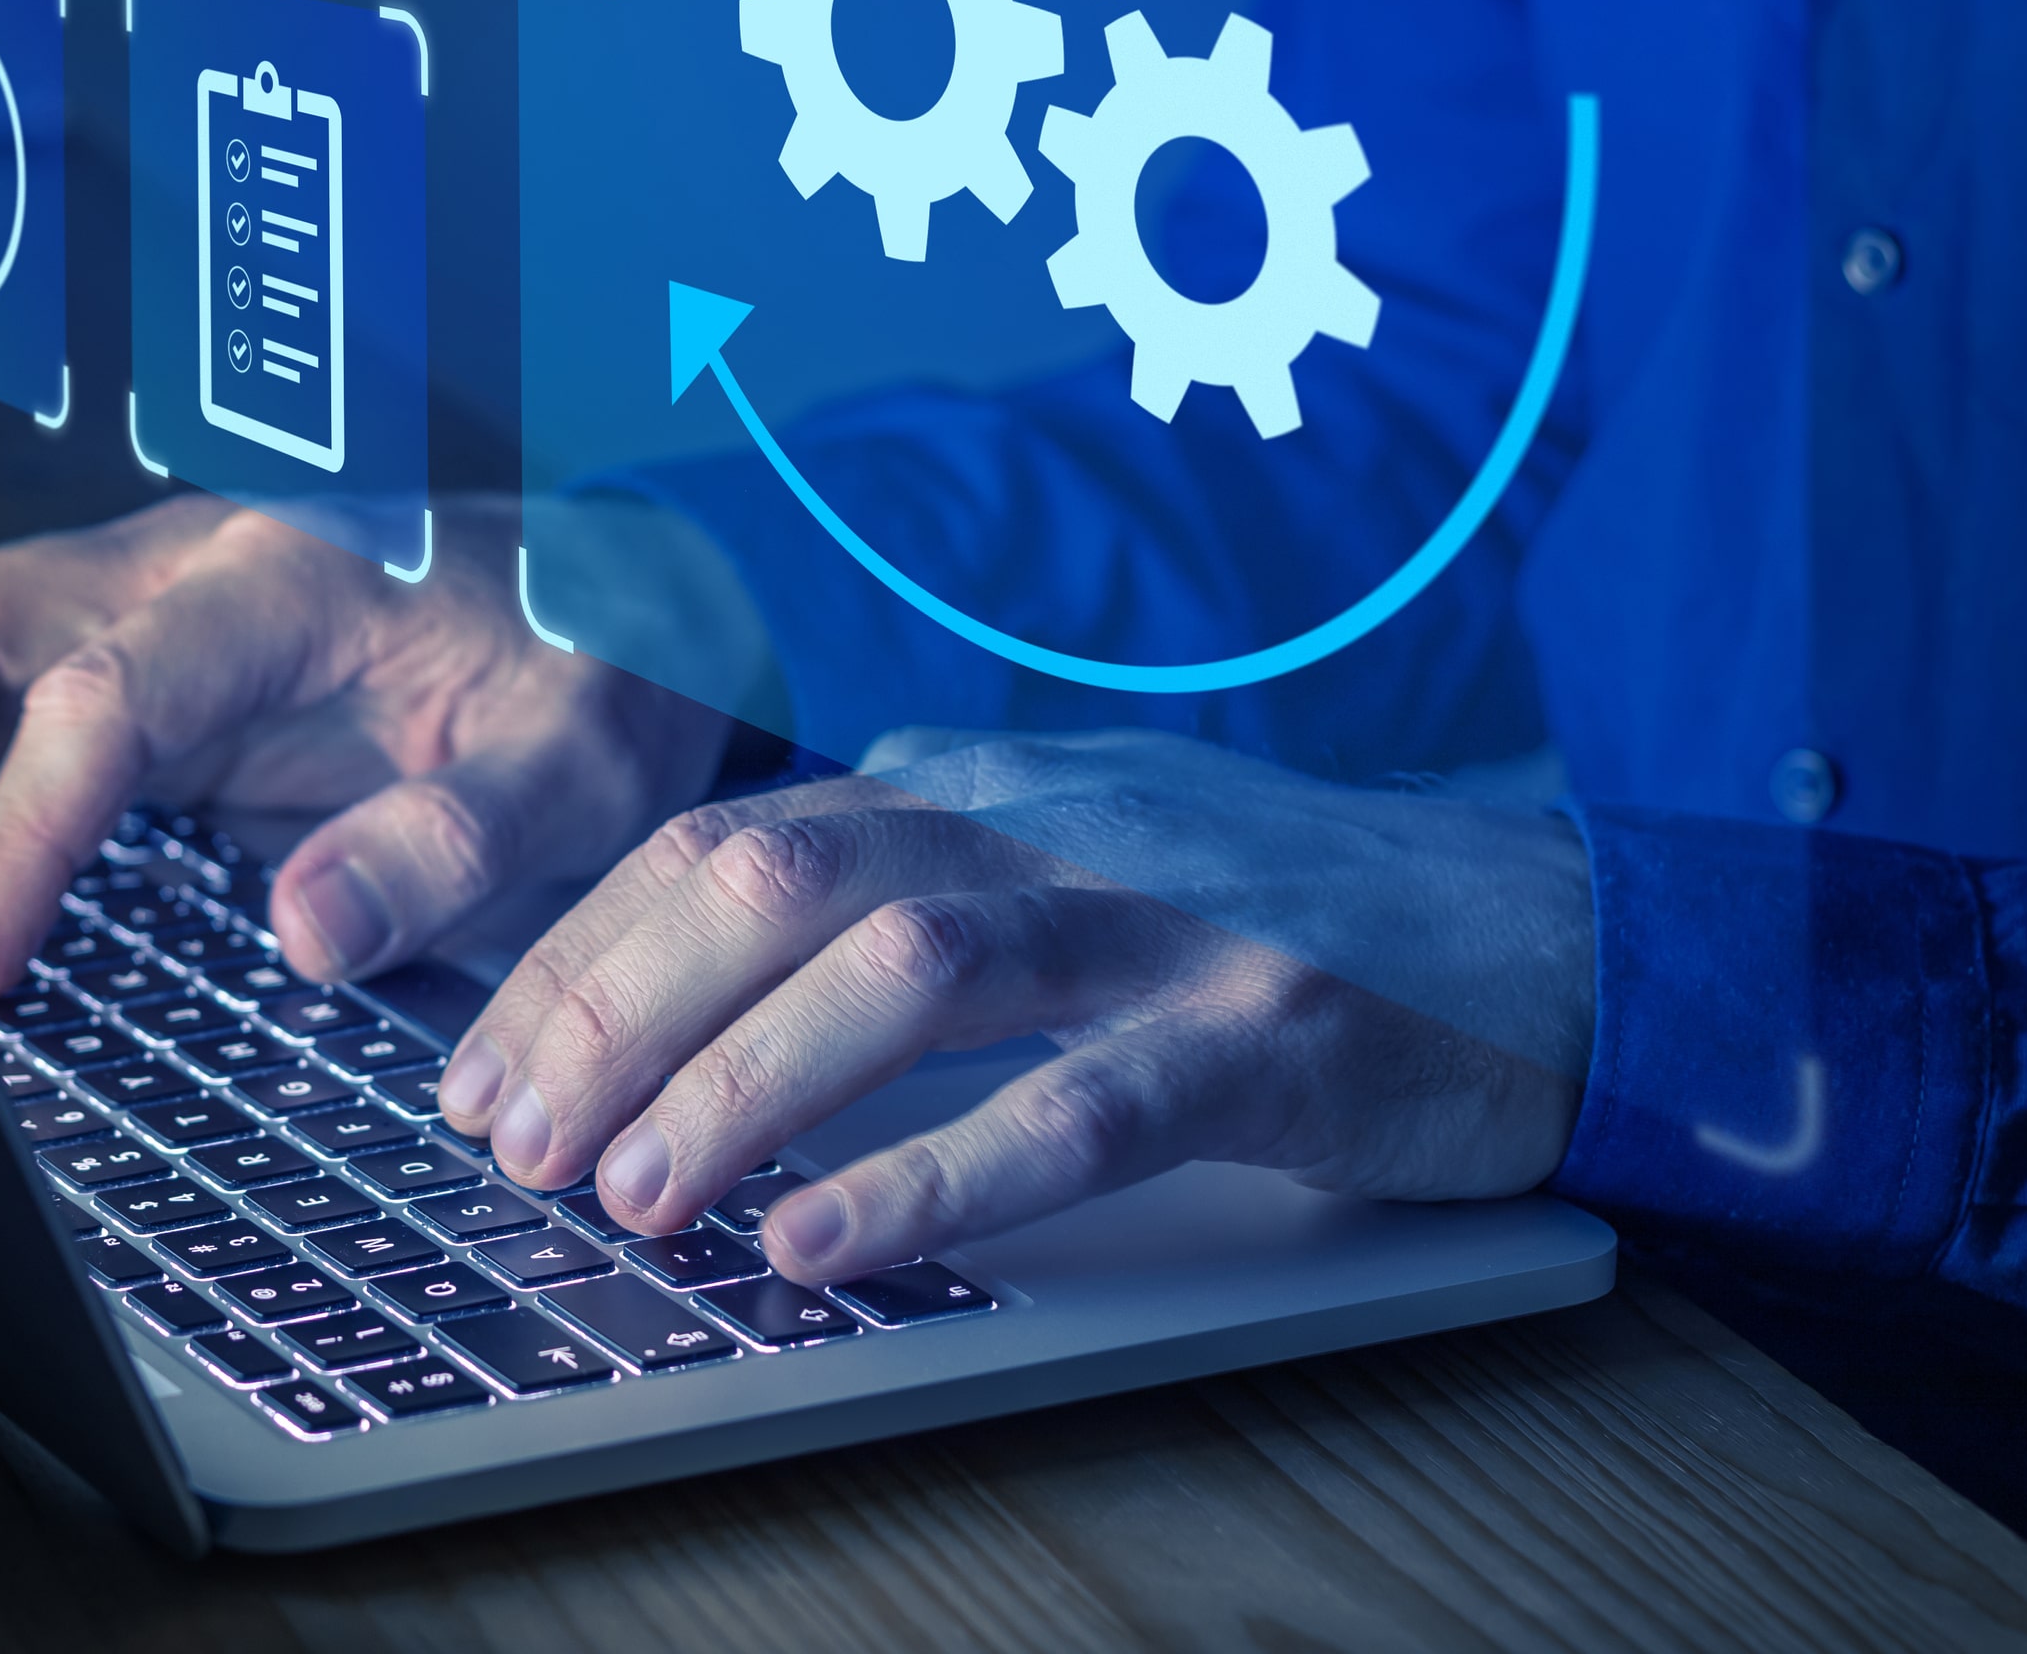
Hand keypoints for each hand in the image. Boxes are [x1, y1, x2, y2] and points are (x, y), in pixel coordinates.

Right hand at [0, 497, 735, 996]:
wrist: (642, 600)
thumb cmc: (608, 663)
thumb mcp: (584, 769)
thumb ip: (455, 843)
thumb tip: (304, 929)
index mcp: (291, 586)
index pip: (103, 694)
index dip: (20, 830)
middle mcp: (201, 578)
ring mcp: (170, 619)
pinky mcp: (168, 675)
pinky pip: (23, 705)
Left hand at [434, 728, 1595, 1286]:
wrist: (1546, 926)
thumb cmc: (1271, 913)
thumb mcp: (1064, 859)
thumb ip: (904, 888)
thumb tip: (691, 974)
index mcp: (979, 783)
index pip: (722, 842)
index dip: (580, 957)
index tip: (480, 1071)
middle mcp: (1050, 824)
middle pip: (778, 879)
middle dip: (616, 1012)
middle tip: (515, 1144)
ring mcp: (1165, 920)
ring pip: (911, 969)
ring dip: (747, 1084)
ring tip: (640, 1197)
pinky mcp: (1272, 1030)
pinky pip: (1084, 1101)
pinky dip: (941, 1173)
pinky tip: (832, 1244)